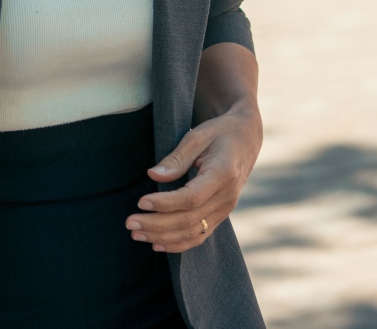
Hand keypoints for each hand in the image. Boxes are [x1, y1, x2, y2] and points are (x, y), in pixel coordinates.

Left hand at [125, 104, 261, 252]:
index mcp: (223, 174)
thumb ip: (176, 158)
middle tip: (129, 223)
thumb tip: (153, 175)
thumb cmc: (219, 133)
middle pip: (189, 220)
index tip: (140, 202)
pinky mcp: (221, 215)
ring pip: (193, 232)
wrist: (246, 138)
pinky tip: (157, 244)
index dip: (164, 204)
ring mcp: (226, 209)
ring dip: (163, 237)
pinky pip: (200, 236)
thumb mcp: (197, 136)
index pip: (191, 198)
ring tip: (136, 234)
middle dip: (156, 225)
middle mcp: (227, 197)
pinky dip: (178, 244)